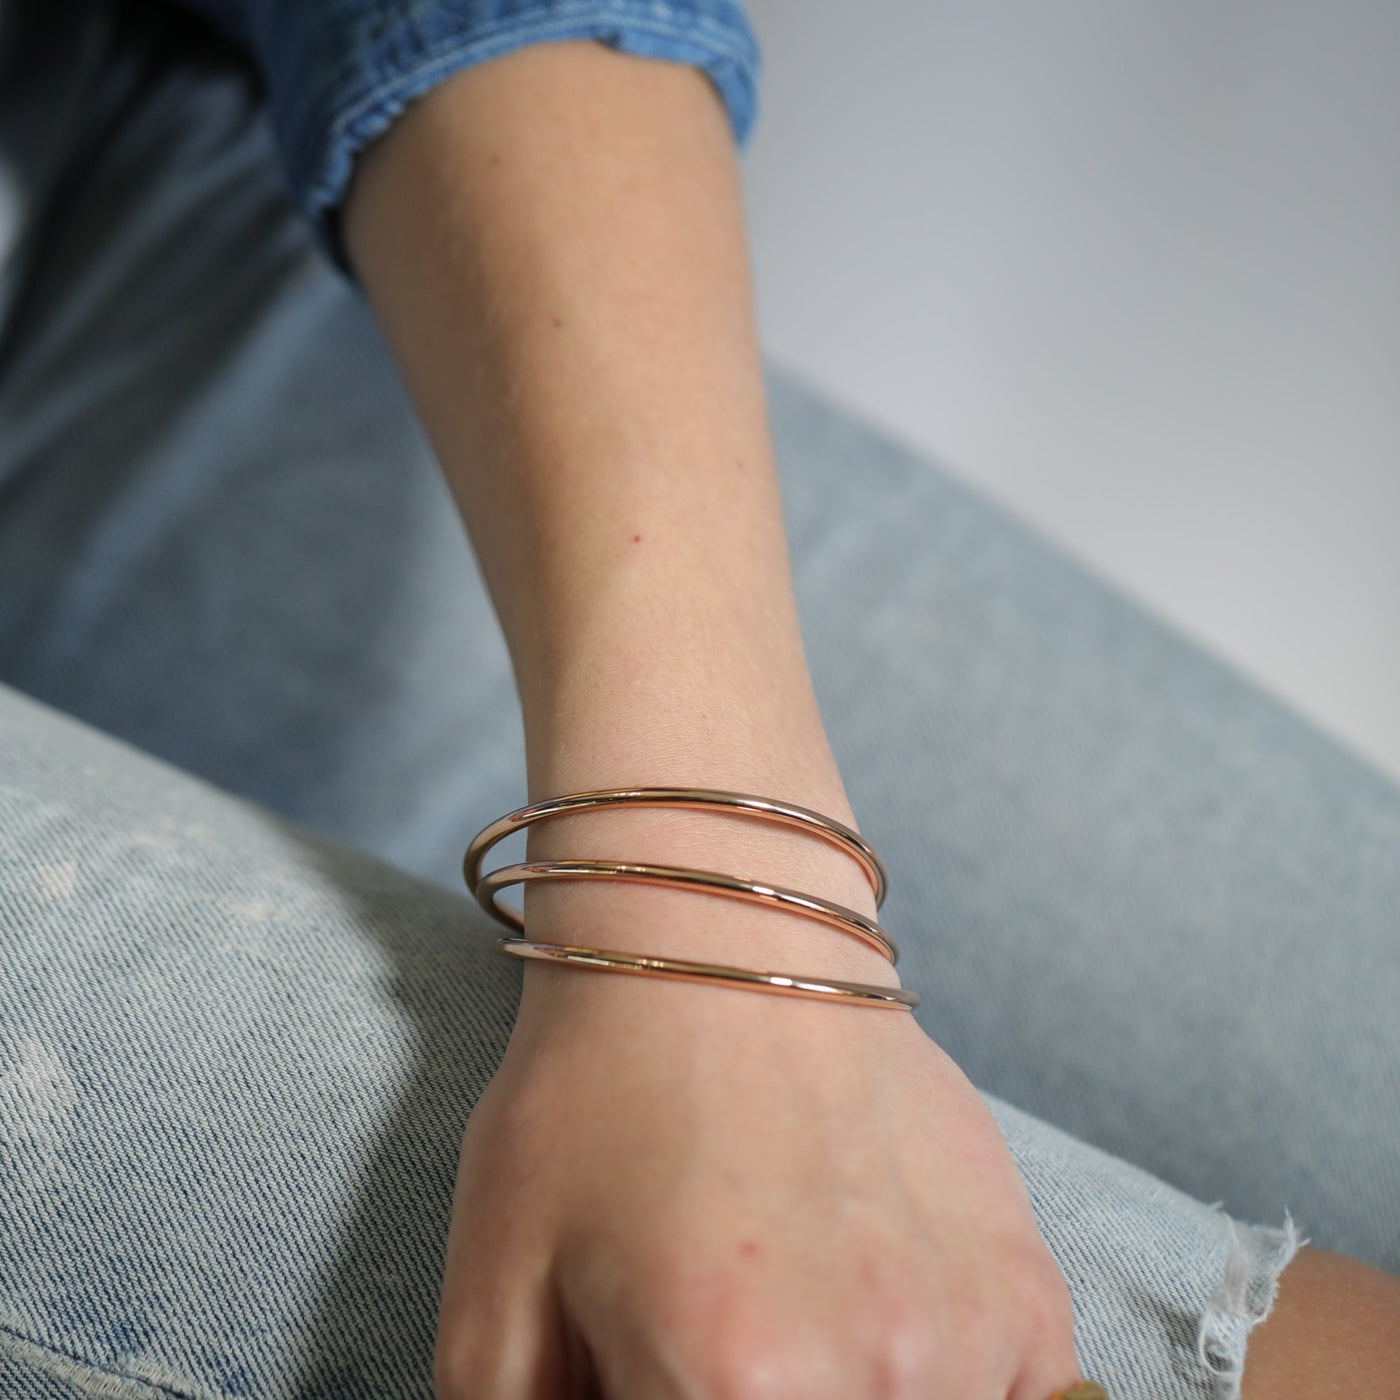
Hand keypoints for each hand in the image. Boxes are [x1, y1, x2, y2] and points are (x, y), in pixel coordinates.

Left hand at [434, 963, 1080, 1398]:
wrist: (723, 937)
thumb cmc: (595, 1096)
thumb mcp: (496, 1298)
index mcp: (739, 1388)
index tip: (669, 1385)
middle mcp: (882, 1377)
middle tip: (715, 1361)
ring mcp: (975, 1337)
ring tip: (777, 1341)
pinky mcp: (1029, 1297)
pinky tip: (860, 1334)